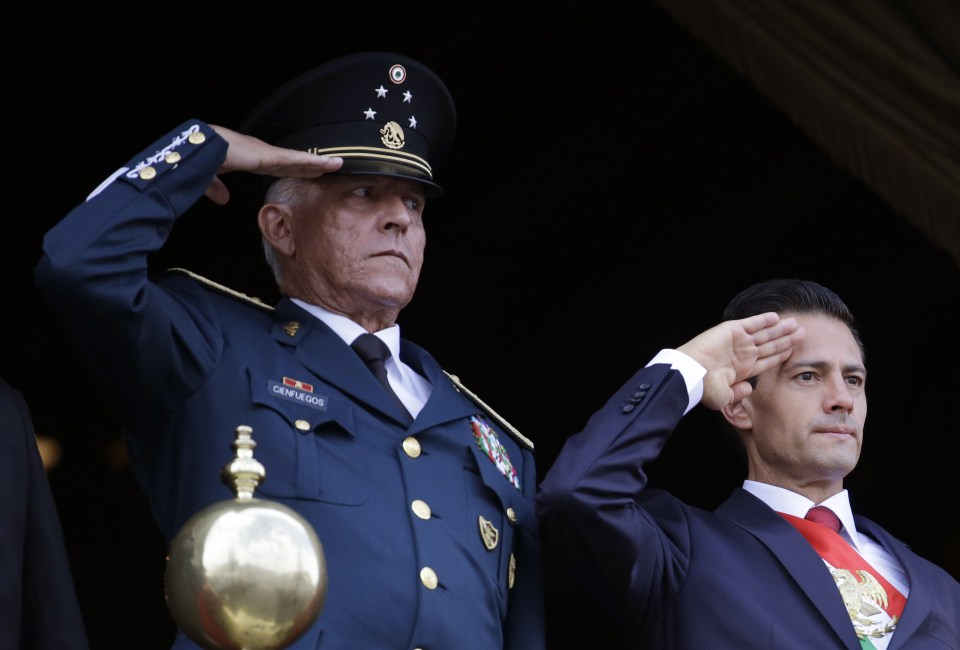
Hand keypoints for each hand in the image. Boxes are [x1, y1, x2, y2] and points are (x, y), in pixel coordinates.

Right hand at [202, 125, 343, 204]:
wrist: (198, 148)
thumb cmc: (201, 159)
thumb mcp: (211, 179)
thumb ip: (218, 189)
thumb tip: (223, 200)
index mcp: (249, 159)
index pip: (278, 167)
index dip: (294, 169)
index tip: (307, 173)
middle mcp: (261, 153)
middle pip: (293, 162)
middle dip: (311, 166)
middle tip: (330, 168)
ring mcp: (266, 153)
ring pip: (299, 160)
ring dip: (318, 162)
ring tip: (337, 164)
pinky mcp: (269, 155)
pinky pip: (296, 160)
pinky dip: (313, 161)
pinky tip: (327, 164)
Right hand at [677, 312, 803, 409]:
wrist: (691, 373)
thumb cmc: (704, 387)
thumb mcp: (724, 397)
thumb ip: (738, 394)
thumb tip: (748, 389)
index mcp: (742, 369)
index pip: (767, 360)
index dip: (781, 355)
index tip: (793, 351)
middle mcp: (742, 353)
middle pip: (770, 345)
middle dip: (786, 340)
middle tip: (802, 334)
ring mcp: (738, 341)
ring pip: (765, 333)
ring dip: (780, 329)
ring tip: (796, 324)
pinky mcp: (732, 330)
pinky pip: (752, 323)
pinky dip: (763, 320)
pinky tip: (776, 317)